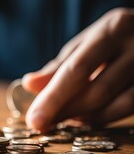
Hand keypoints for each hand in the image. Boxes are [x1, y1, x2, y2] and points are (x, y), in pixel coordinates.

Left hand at [22, 8, 133, 131]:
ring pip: (121, 104)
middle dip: (66, 112)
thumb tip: (30, 84)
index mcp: (114, 28)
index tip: (34, 120)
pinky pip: (132, 108)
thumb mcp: (88, 43)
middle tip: (43, 125)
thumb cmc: (117, 38)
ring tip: (66, 119)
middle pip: (98, 90)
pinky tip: (89, 118)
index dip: (53, 98)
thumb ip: (60, 65)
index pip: (77, 69)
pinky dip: (107, 117)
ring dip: (88, 118)